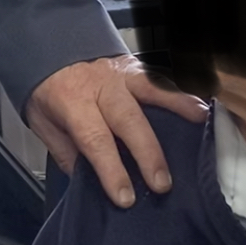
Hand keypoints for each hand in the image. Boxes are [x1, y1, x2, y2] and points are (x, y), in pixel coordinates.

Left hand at [24, 54, 207, 205]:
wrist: (49, 48)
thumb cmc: (49, 92)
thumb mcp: (44, 124)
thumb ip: (67, 153)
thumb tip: (91, 184)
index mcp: (73, 101)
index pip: (94, 139)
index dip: (111, 170)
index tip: (125, 197)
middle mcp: (101, 86)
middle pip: (128, 119)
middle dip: (147, 153)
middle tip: (162, 183)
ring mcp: (121, 73)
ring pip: (152, 88)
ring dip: (178, 107)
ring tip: (201, 124)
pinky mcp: (137, 67)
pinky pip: (162, 78)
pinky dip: (183, 91)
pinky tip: (201, 103)